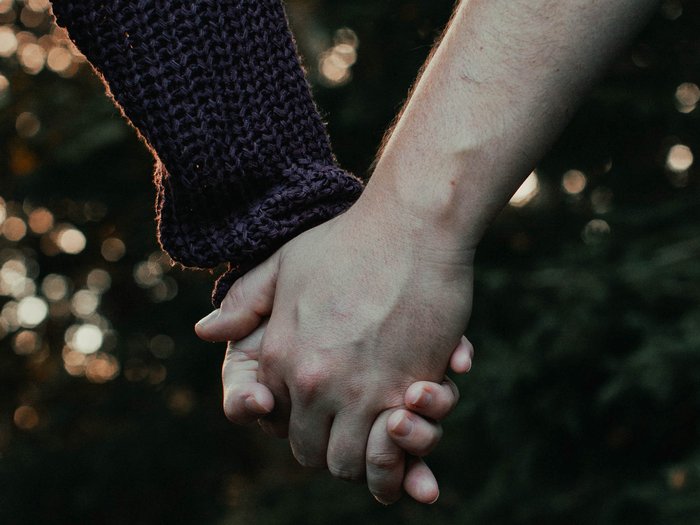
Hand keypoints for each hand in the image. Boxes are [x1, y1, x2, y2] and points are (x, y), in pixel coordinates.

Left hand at [197, 193, 473, 490]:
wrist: (410, 227)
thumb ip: (243, 303)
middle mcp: (312, 381)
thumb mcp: (283, 263)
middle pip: (313, 452)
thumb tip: (205, 332)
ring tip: (380, 435)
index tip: (321, 410)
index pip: (276, 421)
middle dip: (330, 447)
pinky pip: (393, 449)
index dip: (298, 421)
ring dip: (365, 459)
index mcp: (279, 355)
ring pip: (351, 462)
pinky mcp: (407, 390)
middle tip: (352, 431)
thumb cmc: (348, 241)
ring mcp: (359, 389)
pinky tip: (403, 427)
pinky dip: (397, 454)